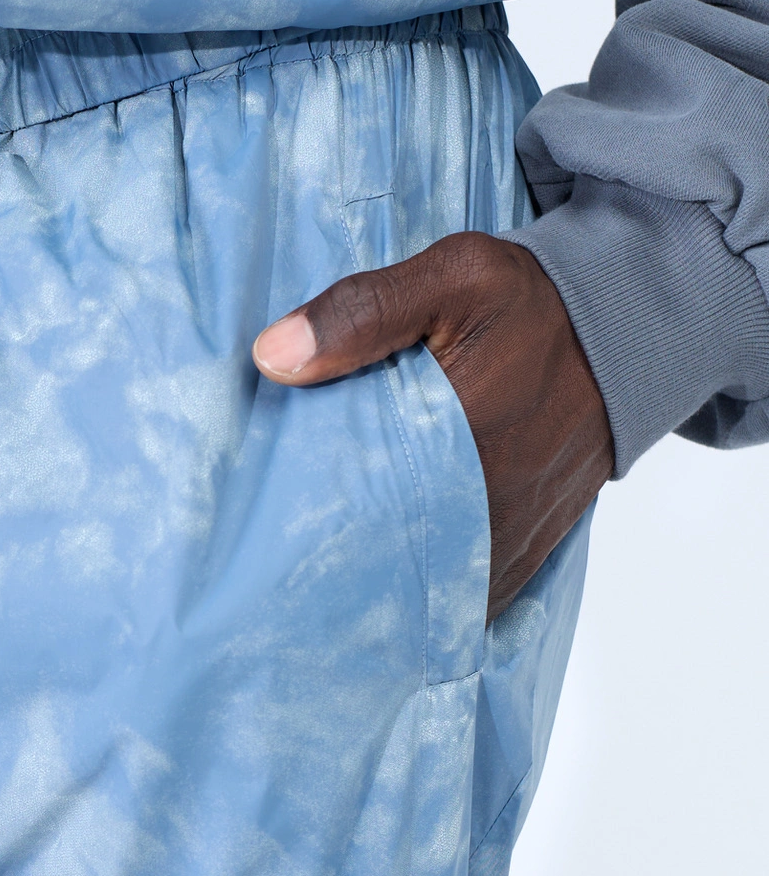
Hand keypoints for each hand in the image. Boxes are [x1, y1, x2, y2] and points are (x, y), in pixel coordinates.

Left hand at [252, 233, 612, 620]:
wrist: (625, 336)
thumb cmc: (533, 306)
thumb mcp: (455, 276)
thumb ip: (362, 310)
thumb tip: (271, 355)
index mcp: (457, 446)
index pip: (351, 512)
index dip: (296, 529)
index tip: (250, 534)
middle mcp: (485, 512)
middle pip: (376, 566)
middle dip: (323, 568)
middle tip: (264, 567)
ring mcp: (505, 545)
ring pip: (417, 595)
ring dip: (369, 589)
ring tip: (309, 585)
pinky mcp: (520, 559)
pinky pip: (457, 599)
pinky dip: (417, 598)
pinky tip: (373, 585)